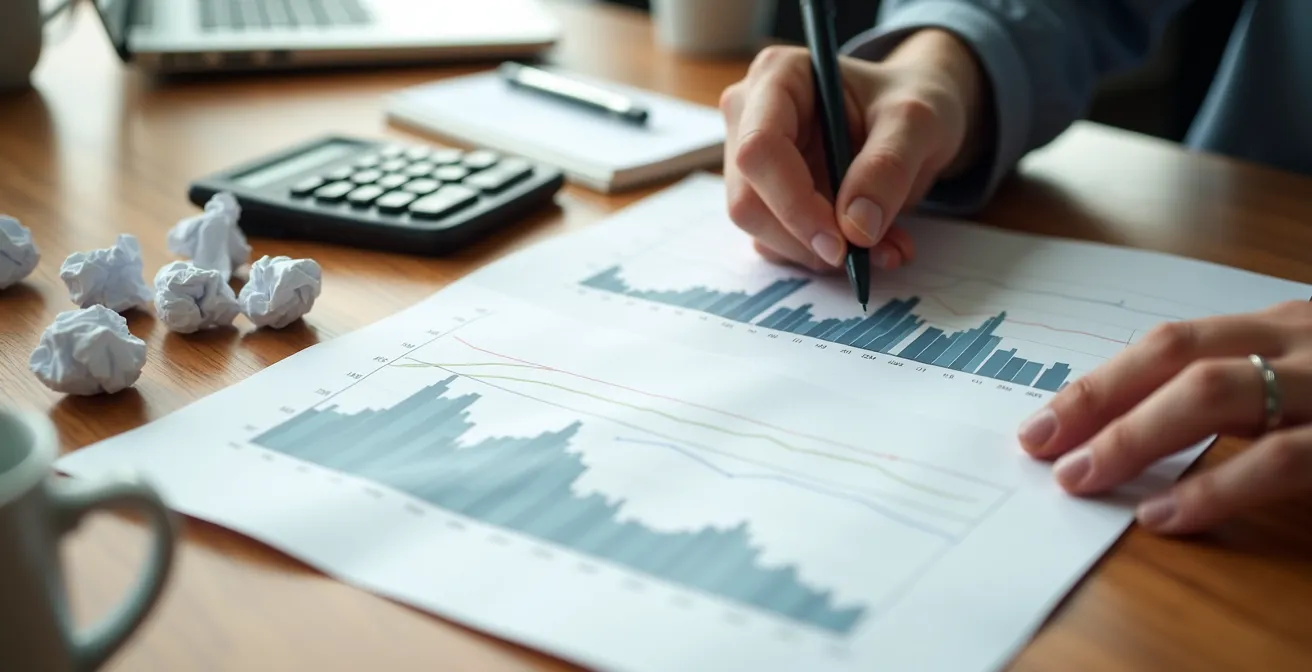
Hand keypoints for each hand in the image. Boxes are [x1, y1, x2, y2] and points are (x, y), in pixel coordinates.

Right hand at [718, 29, 988, 272]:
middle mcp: (749, 116)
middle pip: (748, 198)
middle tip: (862, 253)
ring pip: (757, 229)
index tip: (841, 242)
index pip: (759, 149)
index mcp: (778, 77)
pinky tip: (865, 246)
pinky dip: (820, 256)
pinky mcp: (764, 197)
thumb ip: (888, 166)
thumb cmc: (912, 102)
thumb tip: (856, 227)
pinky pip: (776, 243)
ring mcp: (753, 162)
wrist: (913, 121)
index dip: (793, 202)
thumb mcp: (917, 122)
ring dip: (817, 253)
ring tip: (881, 247)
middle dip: (804, 237)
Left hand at [1018, 300, 1311, 533]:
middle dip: (1096, 401)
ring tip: (1080, 478)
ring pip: (1212, 392)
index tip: (1041, 425)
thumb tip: (1138, 433)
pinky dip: (1213, 488)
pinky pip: (1279, 458)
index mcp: (1279, 330)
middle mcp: (1298, 343)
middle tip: (1038, 446)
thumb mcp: (1306, 383)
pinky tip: (1163, 515)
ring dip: (1133, 436)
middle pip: (1176, 356)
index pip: (1170, 346)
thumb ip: (1243, 395)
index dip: (1100, 384)